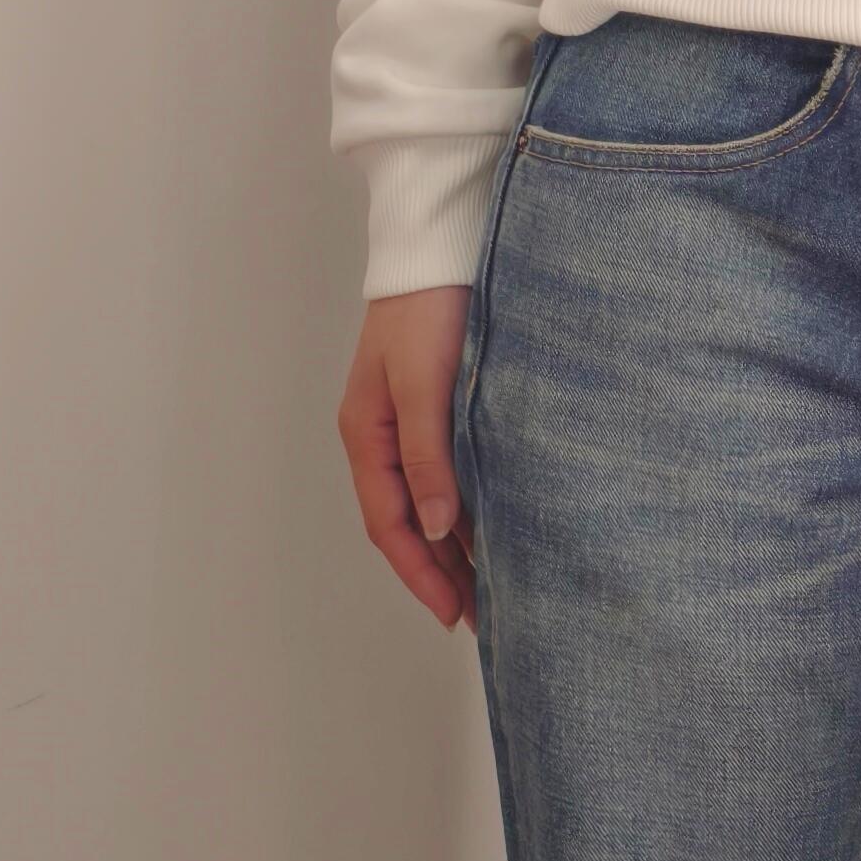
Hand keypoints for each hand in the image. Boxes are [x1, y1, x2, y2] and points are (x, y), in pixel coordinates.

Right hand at [339, 283, 476, 630]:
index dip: (420, 573)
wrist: (441, 242)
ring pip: (429, 500)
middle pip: (408, 521)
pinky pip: (448, 471)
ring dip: (455, 545)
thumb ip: (428, 455)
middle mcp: (383, 435)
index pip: (390, 524)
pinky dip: (467, 506)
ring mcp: (410, 420)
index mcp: (366, 434)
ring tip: (493, 587)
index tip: (454, 614)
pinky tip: (494, 524)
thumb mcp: (423, 383)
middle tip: (482, 618)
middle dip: (440, 573)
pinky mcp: (440, 403)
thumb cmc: (427, 307)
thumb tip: (439, 528)